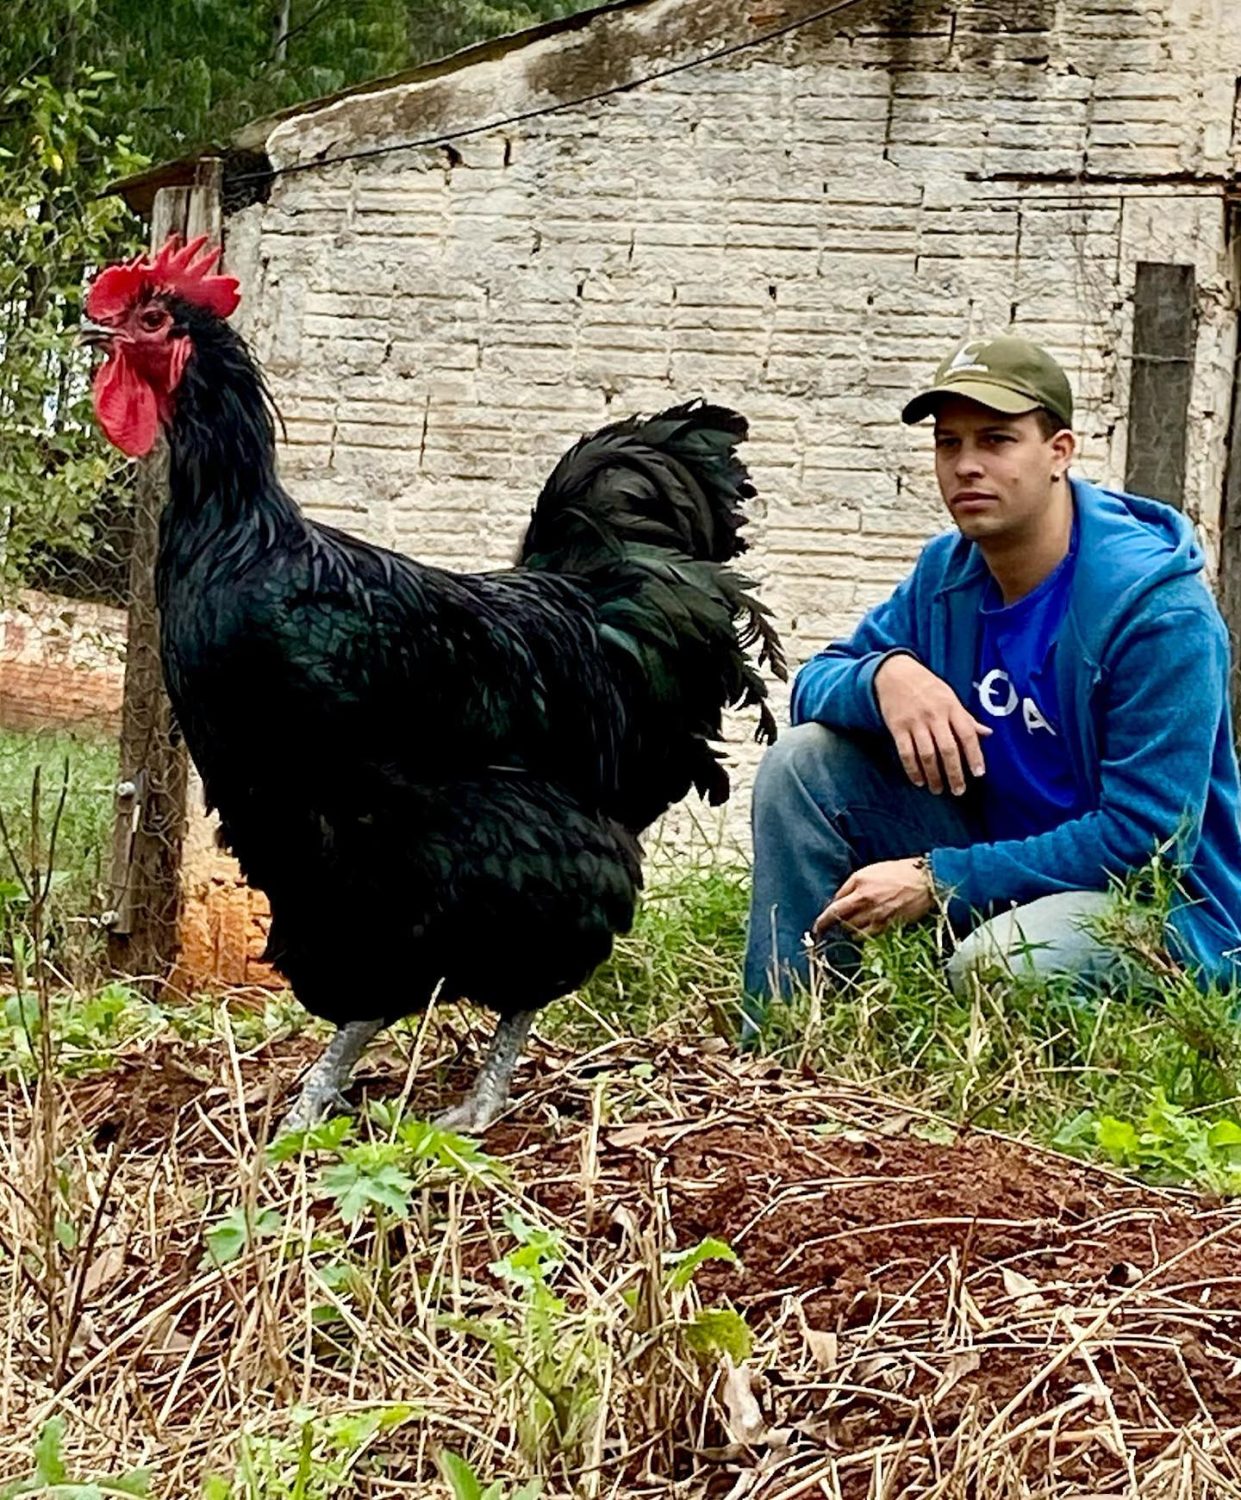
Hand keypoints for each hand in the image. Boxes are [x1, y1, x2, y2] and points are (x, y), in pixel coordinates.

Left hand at [813, 858, 934, 939]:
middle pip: (839, 918)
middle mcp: (865, 898)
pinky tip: (860, 932)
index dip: (824, 916)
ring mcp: (876, 914)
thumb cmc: (899, 873)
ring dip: (846, 930)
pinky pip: (866, 935)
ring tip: (846, 928)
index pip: (834, 903)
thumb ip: (852, 885)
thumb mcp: (871, 871)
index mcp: (859, 883)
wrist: (926, 882)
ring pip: (851, 929)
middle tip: (822, 932)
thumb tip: (838, 901)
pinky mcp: (887, 925)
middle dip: (828, 925)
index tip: (817, 925)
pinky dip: (860, 935)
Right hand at [874, 654, 990, 795]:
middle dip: (954, 773)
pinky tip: (919, 781)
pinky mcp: (897, 727)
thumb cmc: (927, 687)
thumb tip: (988, 733)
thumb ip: (967, 718)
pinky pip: (906, 753)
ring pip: (927, 754)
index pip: (967, 735)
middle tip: (958, 790)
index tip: (978, 774)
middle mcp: (935, 715)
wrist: (894, 673)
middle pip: (948, 749)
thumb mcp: (950, 697)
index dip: (975, 755)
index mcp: (952, 707)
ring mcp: (915, 722)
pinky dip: (912, 769)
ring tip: (938, 790)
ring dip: (934, 776)